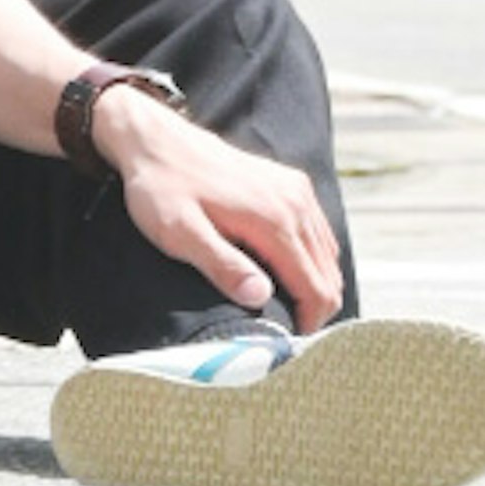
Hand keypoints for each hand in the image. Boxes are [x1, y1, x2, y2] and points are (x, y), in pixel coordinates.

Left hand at [99, 87, 343, 332]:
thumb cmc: (162, 190)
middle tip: (285, 334)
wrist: (155, 140)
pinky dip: (312, 260)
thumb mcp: (181, 234)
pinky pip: (317, 232)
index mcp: (273, 219)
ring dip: (315, 286)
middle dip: (315, 310)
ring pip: (328, 254)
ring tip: (285, 311)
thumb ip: (223, 266)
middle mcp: (294, 201)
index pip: (317, 287)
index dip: (309, 325)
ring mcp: (295, 189)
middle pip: (329, 274)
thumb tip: (262, 299)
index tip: (286, 346)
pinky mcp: (289, 183)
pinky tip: (285, 276)